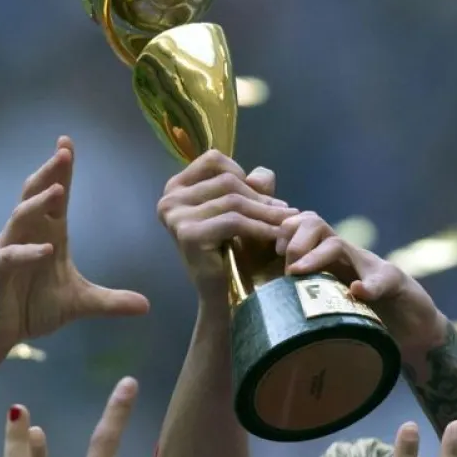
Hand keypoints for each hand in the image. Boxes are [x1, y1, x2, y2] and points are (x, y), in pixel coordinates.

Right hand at [0, 137, 149, 352]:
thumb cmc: (33, 308)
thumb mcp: (79, 303)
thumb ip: (110, 302)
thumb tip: (146, 306)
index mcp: (48, 234)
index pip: (57, 196)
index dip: (62, 170)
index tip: (67, 143)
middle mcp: (27, 234)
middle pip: (35, 195)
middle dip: (49, 173)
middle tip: (63, 153)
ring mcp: (7, 249)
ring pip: (20, 218)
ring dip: (38, 204)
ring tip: (58, 192)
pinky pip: (8, 256)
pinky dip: (26, 252)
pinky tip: (45, 249)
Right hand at [157, 152, 297, 299]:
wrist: (222, 296)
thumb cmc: (231, 251)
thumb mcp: (240, 210)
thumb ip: (250, 186)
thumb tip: (260, 174)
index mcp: (176, 188)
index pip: (212, 160)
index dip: (241, 172)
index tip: (262, 194)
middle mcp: (169, 199)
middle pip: (226, 181)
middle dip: (260, 196)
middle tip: (286, 211)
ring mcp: (175, 217)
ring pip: (233, 201)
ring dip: (266, 212)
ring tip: (288, 221)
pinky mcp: (188, 234)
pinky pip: (234, 222)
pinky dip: (260, 227)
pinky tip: (277, 236)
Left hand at [279, 213, 446, 357]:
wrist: (415, 328)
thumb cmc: (367, 319)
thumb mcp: (331, 308)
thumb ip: (307, 299)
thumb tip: (269, 307)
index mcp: (328, 260)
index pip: (301, 227)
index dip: (282, 233)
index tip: (272, 253)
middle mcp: (346, 258)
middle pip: (315, 224)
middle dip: (295, 240)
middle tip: (288, 268)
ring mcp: (372, 268)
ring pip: (338, 245)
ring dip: (317, 255)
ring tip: (301, 272)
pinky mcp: (397, 284)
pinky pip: (383, 278)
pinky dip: (369, 285)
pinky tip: (358, 292)